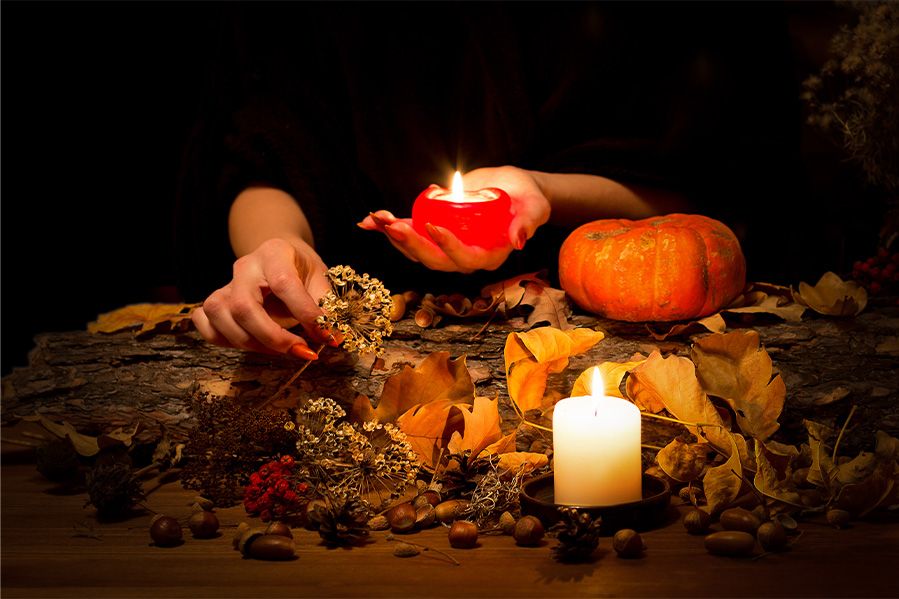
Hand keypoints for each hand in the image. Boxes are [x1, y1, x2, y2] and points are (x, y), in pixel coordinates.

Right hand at [191, 237, 334, 357]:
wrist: (279, 258)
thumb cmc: (302, 270)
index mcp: (274, 253)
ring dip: (251, 343)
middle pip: (244, 306)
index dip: (305, 314)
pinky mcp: (215, 301)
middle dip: (273, 338)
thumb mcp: (321, 279)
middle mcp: (245, 266)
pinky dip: (224, 340)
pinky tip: (252, 344)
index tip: (326, 336)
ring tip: (281, 349)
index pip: (284, 284)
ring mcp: (226, 284)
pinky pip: (204, 323)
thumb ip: (326, 306)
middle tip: (302, 351)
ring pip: (220, 315)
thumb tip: (332, 337)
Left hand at [357, 166, 549, 272]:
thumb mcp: (534, 206)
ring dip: (393, 236)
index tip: (434, 225)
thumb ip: (528, 222)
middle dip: (410, 243)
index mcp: (487, 256)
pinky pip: (408, 233)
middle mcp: (463, 257)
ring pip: (415, 250)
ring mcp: (444, 246)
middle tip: (392, 225)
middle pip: (433, 259)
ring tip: (375, 219)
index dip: (448, 246)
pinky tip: (367, 221)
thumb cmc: (527, 199)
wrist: (512, 189)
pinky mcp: (432, 231)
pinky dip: (387, 228)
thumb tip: (519, 240)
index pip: (465, 258)